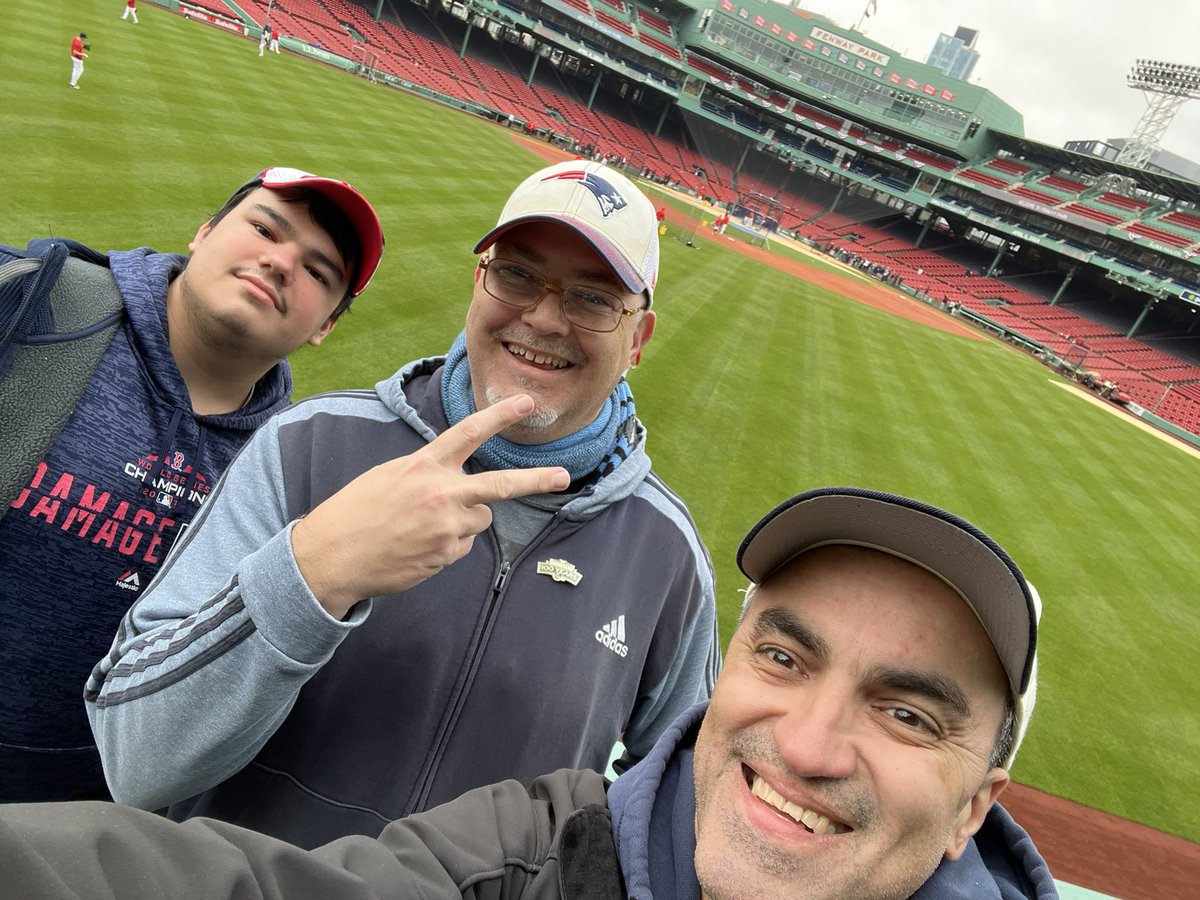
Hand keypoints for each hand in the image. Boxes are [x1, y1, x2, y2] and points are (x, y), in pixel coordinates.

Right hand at [291, 394, 569, 618]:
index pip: (468, 432)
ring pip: (479, 519)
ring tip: (423, 526)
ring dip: (463, 521)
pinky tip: (418, 546)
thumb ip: (428, 473)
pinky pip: (462, 546)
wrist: (331, 556)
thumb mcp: (389, 475)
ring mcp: (446, 527)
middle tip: (563, 476)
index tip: (524, 402)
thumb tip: (457, 482)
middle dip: (535, 480)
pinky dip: (448, 546)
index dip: (499, 415)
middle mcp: (440, 493)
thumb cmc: (357, 512)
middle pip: (500, 485)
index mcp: (423, 466)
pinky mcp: (445, 555)